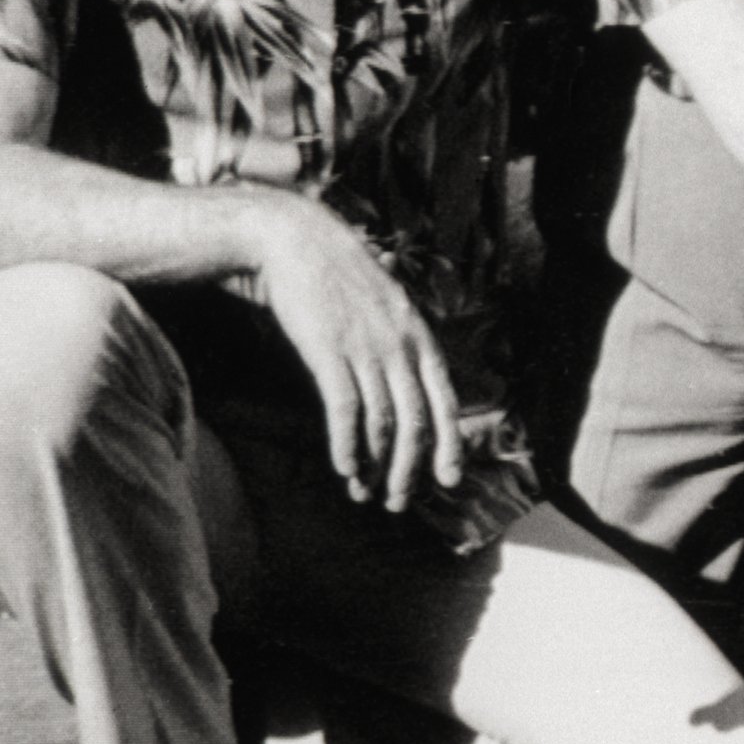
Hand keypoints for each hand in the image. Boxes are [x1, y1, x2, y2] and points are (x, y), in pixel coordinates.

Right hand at [249, 194, 463, 510]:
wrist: (294, 240)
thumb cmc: (337, 275)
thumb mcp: (385, 304)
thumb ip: (401, 342)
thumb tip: (410, 384)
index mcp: (420, 335)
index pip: (445, 401)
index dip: (449, 445)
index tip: (449, 480)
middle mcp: (401, 345)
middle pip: (417, 422)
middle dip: (411, 470)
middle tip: (400, 502)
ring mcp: (366, 348)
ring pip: (383, 423)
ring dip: (377, 466)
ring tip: (367, 494)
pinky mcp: (329, 351)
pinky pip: (345, 410)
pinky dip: (347, 444)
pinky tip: (345, 468)